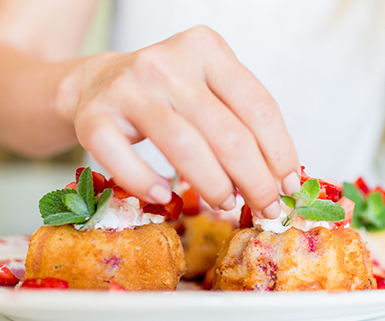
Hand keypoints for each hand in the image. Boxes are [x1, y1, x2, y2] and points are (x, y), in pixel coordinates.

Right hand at [57, 25, 299, 217]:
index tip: (289, 185)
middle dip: (256, 182)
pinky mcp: (94, 116)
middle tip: (266, 208)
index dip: (280, 152)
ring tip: (226, 204)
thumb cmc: (167, 94)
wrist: (97, 81)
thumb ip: (242, 123)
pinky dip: (147, 184)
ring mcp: (128, 88)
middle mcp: (168, 63)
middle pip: (228, 134)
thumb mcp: (208, 90)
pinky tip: (166, 196)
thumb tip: (281, 180)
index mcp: (206, 49)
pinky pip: (124, 159)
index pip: (258, 106)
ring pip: (186, 148)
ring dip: (214, 187)